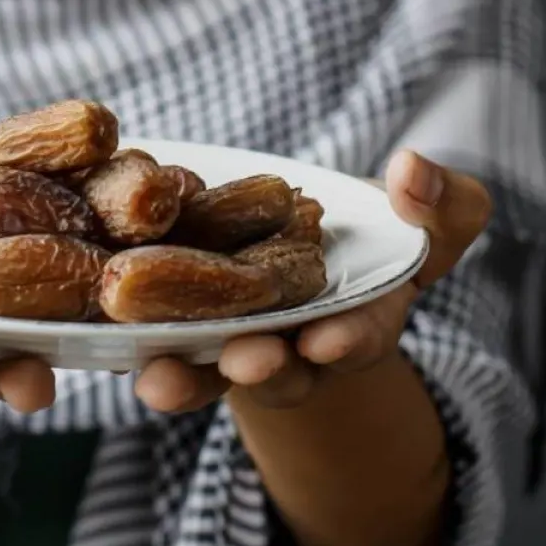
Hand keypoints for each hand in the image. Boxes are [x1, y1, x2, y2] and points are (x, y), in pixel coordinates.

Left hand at [134, 149, 492, 414]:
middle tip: (246, 361)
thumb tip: (411, 167)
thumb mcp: (424, 223)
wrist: (307, 253)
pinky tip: (104, 340)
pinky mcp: (178, 328)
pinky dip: (132, 345)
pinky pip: (156, 343)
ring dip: (185, 375)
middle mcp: (291, 347)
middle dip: (262, 365)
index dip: (347, 340)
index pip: (356, 335)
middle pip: (276, 366)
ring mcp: (231, 344)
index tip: (329, 341)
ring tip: (157, 378)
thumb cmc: (379, 238)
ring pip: (207, 368)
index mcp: (356, 323)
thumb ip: (441, 205)